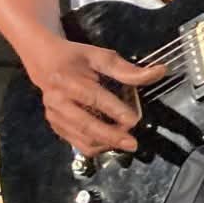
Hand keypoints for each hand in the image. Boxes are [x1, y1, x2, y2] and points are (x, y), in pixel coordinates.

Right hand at [23, 34, 165, 155]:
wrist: (44, 62)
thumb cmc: (76, 58)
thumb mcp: (101, 57)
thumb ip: (127, 69)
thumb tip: (160, 72)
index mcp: (67, 79)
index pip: (93, 97)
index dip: (114, 110)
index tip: (133, 120)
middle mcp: (57, 100)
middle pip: (85, 123)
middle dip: (111, 135)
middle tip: (133, 143)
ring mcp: (54, 116)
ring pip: (81, 138)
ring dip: (106, 142)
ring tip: (125, 140)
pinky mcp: (55, 126)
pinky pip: (77, 143)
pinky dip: (96, 146)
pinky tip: (111, 141)